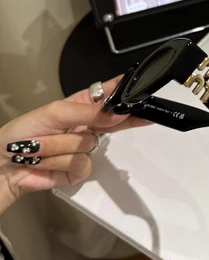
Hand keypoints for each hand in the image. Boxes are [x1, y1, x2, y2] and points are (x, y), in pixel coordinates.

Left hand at [0, 77, 150, 212]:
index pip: (107, 95)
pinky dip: (62, 162)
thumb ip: (88, 113)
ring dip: (62, 146)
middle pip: (115, 121)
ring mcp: (83, 148)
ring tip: (42, 147)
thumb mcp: (55, 113)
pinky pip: (83, 164)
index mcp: (79, 106)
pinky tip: (47, 161)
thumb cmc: (21, 133)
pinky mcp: (78, 170)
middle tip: (143, 116)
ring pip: (91, 144)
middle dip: (124, 119)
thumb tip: (117, 115)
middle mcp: (85, 125)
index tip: (142, 89)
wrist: (3, 165)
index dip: (125, 92)